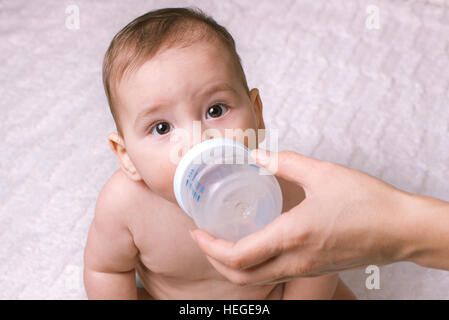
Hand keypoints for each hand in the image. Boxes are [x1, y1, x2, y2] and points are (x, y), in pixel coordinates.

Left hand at [190, 149, 417, 285]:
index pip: (238, 256)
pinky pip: (274, 274)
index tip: (197, 231)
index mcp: (292, 236)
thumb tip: (258, 155)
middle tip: (203, 239)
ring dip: (232, 265)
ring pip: (256, 279)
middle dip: (214, 260)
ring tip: (222, 240)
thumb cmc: (367, 202)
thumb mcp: (321, 172)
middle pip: (241, 276)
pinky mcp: (315, 268)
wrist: (400, 229)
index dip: (210, 247)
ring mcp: (306, 268)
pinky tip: (254, 241)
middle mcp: (295, 259)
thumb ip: (284, 162)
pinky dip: (254, 264)